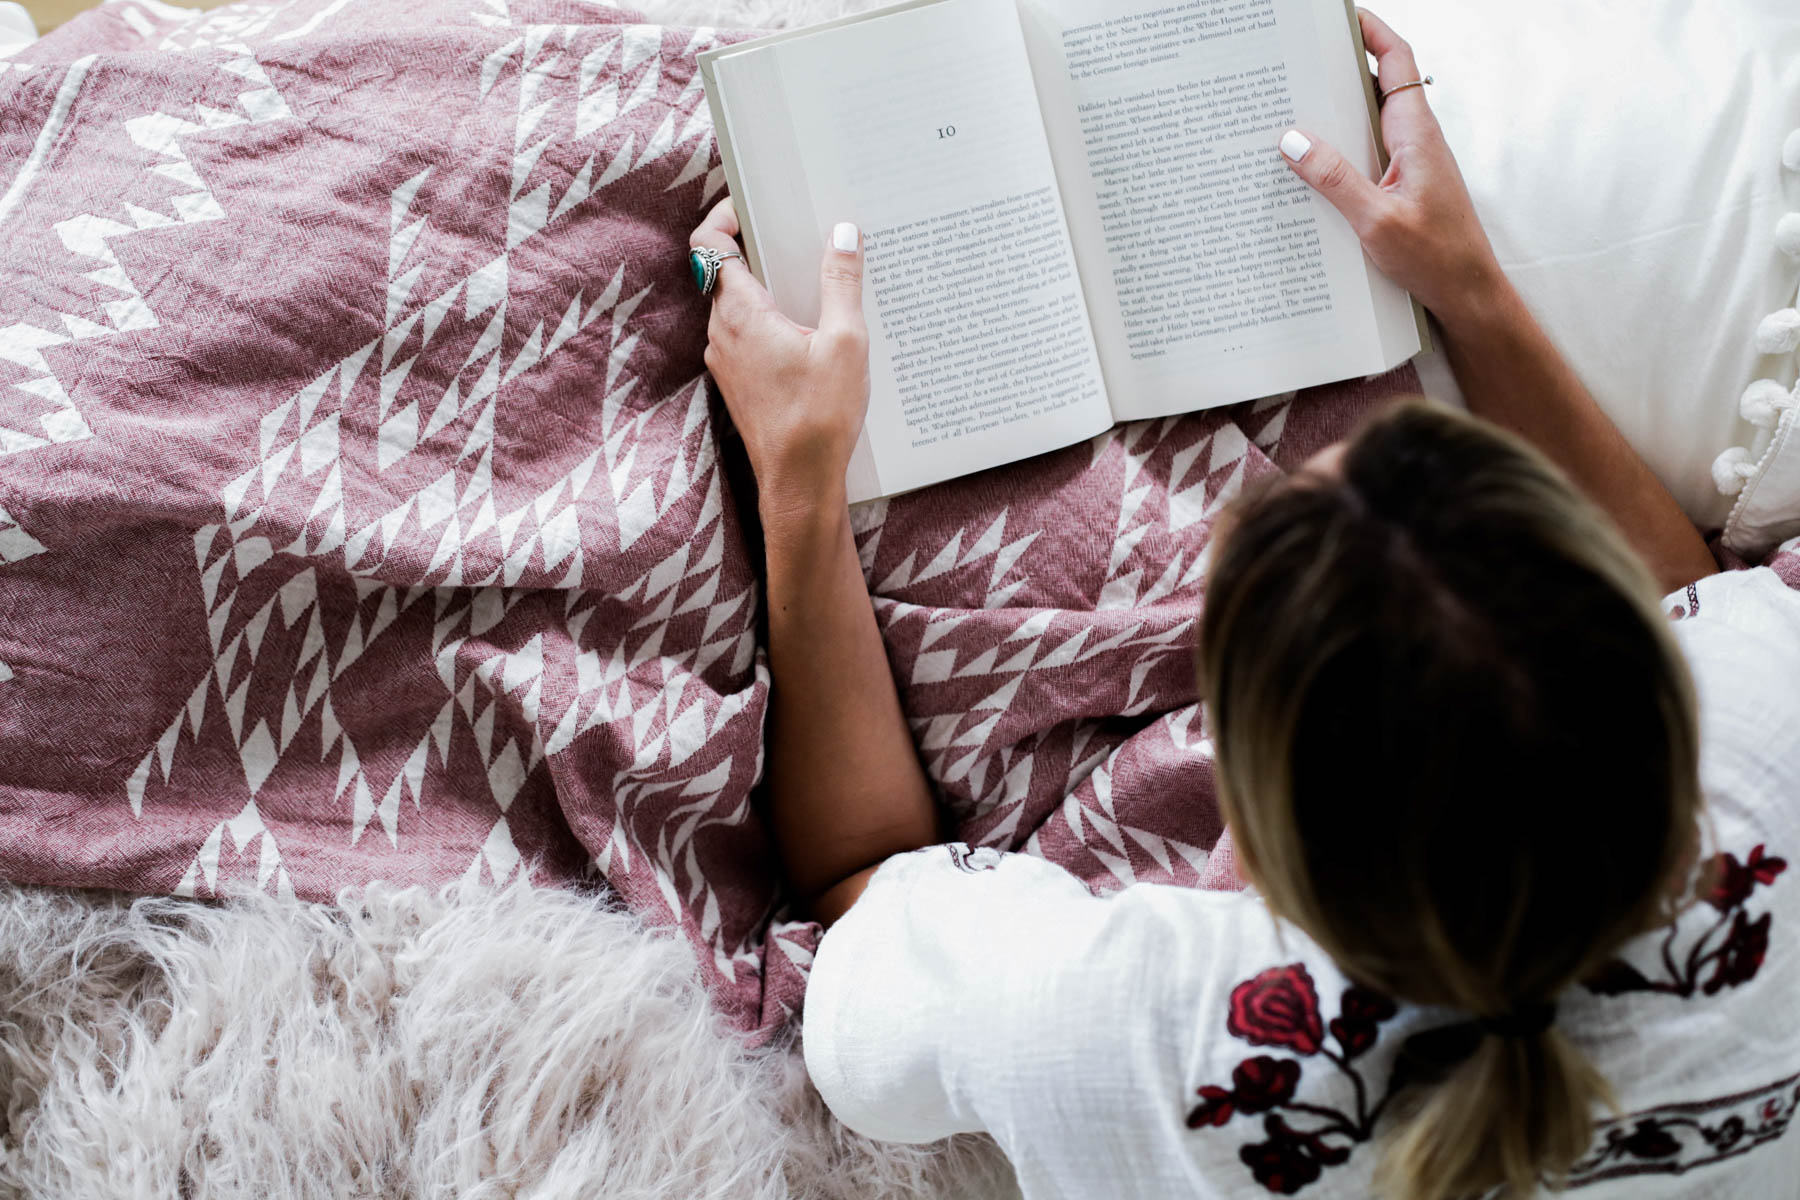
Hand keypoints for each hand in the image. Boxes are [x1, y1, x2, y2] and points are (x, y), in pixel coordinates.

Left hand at [689, 200, 870, 521]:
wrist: (799, 484)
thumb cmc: (819, 418)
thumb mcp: (845, 342)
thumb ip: (842, 282)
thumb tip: (843, 234)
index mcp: (739, 312)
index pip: (707, 243)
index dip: (725, 214)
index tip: (754, 204)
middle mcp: (722, 333)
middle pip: (726, 271)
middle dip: (761, 249)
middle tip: (802, 239)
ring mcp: (727, 361)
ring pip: (738, 306)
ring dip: (769, 289)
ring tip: (816, 286)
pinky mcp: (740, 384)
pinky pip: (749, 337)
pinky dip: (772, 323)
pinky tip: (813, 335)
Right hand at [1278, 9, 1505, 327]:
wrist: (1467, 292)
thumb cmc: (1435, 258)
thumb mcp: (1376, 220)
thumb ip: (1334, 179)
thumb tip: (1293, 140)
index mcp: (1415, 134)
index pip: (1396, 60)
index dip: (1370, 30)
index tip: (1338, 16)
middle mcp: (1413, 139)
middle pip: (1375, 83)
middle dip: (1337, 69)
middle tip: (1294, 64)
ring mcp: (1407, 162)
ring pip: (1366, 120)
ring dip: (1333, 114)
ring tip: (1288, 111)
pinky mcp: (1399, 186)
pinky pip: (1364, 153)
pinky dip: (1337, 150)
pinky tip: (1307, 167)